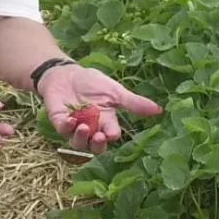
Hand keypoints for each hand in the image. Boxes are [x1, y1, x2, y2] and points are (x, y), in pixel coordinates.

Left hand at [38, 64, 161, 153]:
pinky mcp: (59, 121)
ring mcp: (74, 127)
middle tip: (99, 137)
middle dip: (97, 144)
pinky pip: (62, 130)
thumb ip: (133, 102)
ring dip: (81, 138)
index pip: (111, 133)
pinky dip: (66, 127)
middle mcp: (91, 128)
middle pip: (95, 145)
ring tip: (84, 128)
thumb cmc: (92, 82)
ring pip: (78, 143)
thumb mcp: (115, 91)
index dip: (112, 135)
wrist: (67, 73)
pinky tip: (69, 120)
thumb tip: (159, 110)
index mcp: (106, 121)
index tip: (112, 133)